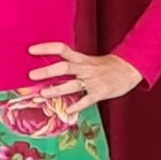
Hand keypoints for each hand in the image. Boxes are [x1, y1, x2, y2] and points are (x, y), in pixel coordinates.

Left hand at [27, 42, 144, 108]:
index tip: (31, 50)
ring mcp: (93, 81)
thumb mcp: (89, 61)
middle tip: (31, 75)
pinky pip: (87, 99)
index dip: (46, 48)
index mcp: (81, 59)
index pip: (62, 49)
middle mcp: (85, 68)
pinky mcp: (101, 92)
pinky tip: (68, 110)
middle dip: (47, 71)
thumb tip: (51, 70)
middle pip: (64, 67)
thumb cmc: (107, 67)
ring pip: (73, 84)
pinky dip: (78, 105)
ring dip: (57, 89)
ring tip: (43, 94)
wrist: (129, 69)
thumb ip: (73, 65)